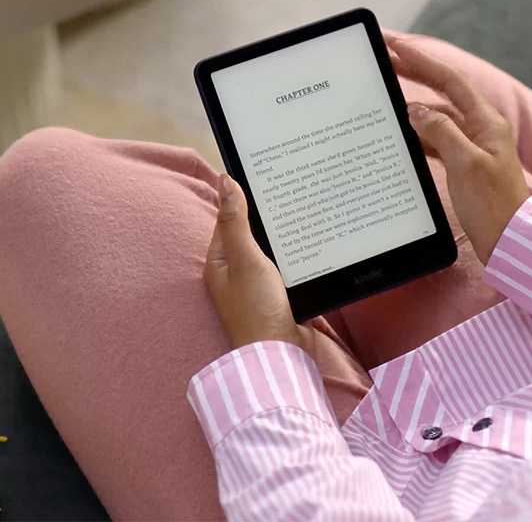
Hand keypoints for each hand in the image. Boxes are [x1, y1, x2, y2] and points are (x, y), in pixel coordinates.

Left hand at [204, 174, 308, 348]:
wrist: (280, 354)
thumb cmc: (256, 308)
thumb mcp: (245, 258)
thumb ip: (236, 221)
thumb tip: (225, 181)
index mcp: (219, 262)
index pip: (229, 220)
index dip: (243, 199)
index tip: (266, 178)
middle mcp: (235, 274)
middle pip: (251, 235)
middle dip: (268, 219)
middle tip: (292, 192)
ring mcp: (257, 287)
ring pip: (271, 252)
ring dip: (284, 239)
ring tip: (305, 214)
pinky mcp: (278, 297)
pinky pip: (286, 269)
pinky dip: (295, 258)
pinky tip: (311, 247)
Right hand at [387, 34, 531, 263]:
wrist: (509, 241)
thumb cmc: (493, 205)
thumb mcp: (465, 164)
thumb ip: (441, 132)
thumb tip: (416, 110)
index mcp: (485, 121)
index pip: (449, 80)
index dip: (422, 60)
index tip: (397, 46)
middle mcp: (479, 128)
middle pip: (441, 94)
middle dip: (414, 75)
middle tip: (385, 60)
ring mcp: (471, 146)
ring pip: (436, 118)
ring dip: (412, 108)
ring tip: (384, 99)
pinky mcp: (463, 165)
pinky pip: (436, 141)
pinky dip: (417, 136)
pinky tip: (399, 135)